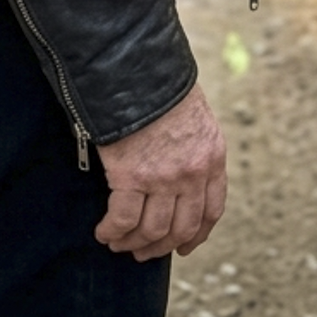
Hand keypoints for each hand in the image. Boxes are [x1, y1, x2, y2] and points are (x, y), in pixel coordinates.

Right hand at [94, 83, 226, 260]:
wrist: (138, 64)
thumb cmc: (160, 79)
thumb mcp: (193, 112)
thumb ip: (191, 141)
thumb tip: (176, 161)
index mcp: (212, 156)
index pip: (211, 210)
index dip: (196, 234)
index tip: (184, 246)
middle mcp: (192, 173)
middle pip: (180, 227)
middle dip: (161, 245)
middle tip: (144, 252)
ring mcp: (163, 178)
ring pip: (152, 229)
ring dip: (134, 243)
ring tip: (119, 244)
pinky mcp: (131, 176)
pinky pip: (123, 219)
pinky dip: (112, 231)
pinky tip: (104, 232)